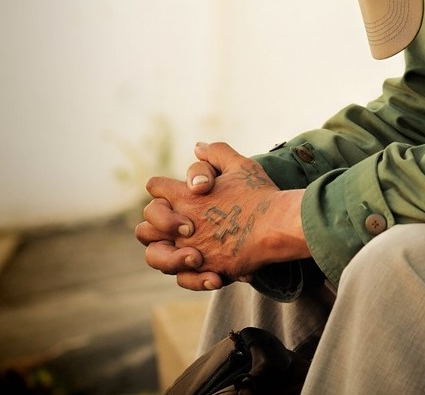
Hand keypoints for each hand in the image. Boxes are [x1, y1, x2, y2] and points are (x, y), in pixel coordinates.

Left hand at [136, 142, 307, 289]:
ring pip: (155, 255)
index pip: (155, 187)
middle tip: (178, 222)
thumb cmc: (261, 194)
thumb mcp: (240, 165)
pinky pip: (183, 277)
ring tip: (186, 249)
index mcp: (186, 196)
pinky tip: (204, 264)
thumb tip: (198, 147)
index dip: (162, 187)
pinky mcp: (207, 269)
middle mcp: (182, 225)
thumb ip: (217, 153)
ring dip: (166, 252)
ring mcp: (192, 250)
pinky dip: (189, 274)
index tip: (175, 191)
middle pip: (145, 225)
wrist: (279, 226)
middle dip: (158, 222)